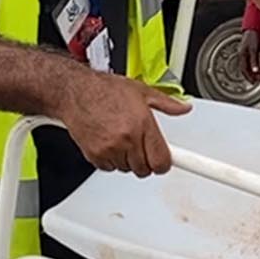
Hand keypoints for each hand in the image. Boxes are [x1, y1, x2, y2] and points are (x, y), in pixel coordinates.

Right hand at [56, 71, 192, 176]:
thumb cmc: (105, 90)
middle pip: (145, 169)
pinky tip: (108, 142)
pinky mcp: (95, 155)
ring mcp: (110, 148)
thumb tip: (183, 108)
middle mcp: (127, 138)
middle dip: (145, 160)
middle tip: (140, 145)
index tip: (167, 163)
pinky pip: (109, 168)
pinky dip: (110, 160)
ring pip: (127, 169)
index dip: (165, 164)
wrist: (75, 92)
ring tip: (121, 138)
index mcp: (142, 123)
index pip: (161, 160)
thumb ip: (167, 103)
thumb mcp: (141, 91)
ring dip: (127, 159)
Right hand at [239, 30, 259, 82]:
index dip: (249, 77)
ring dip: (255, 72)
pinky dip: (257, 67)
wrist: (253, 29)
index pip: (244, 70)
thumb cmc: (252, 37)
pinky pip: (252, 63)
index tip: (254, 82)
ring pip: (249, 67)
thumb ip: (254, 61)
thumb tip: (254, 71)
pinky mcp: (250, 52)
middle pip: (246, 70)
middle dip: (253, 76)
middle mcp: (243, 56)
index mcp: (242, 56)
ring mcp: (246, 54)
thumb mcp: (254, 50)